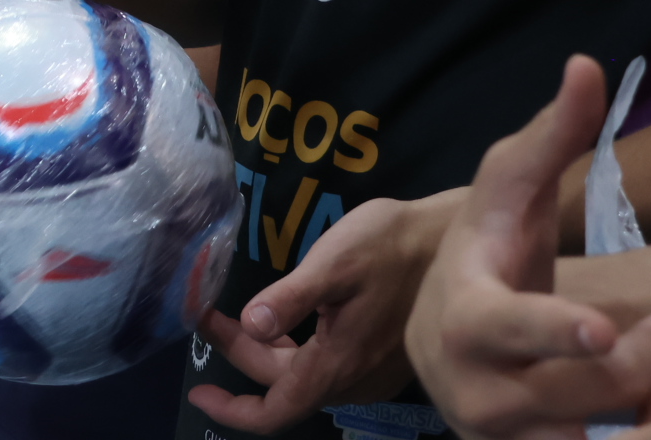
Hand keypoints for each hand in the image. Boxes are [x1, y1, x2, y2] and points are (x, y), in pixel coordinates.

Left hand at [190, 190, 461, 432]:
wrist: (451, 239)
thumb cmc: (389, 244)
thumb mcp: (333, 262)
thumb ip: (291, 297)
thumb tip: (250, 325)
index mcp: (339, 364)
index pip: (277, 411)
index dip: (233, 411)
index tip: (198, 391)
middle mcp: (355, 380)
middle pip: (284, 385)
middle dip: (241, 353)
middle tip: (210, 312)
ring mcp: (372, 372)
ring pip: (305, 375)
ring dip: (266, 350)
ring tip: (236, 312)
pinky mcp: (381, 358)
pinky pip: (327, 366)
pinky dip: (294, 348)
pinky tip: (284, 317)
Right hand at [405, 56, 650, 439]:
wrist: (451, 333)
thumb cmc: (488, 248)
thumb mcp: (511, 187)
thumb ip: (553, 134)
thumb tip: (589, 65)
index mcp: (464, 318)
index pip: (510, 329)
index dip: (556, 330)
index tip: (602, 327)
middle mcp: (474, 392)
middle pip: (577, 395)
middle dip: (635, 365)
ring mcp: (498, 439)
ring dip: (643, 406)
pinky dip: (638, 438)